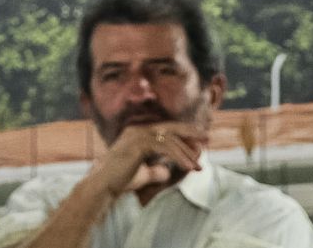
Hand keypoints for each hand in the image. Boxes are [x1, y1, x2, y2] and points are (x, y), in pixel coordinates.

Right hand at [92, 121, 206, 194]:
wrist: (105, 185)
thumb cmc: (121, 180)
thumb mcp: (144, 174)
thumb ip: (155, 170)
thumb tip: (167, 171)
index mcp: (136, 134)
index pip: (165, 130)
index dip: (184, 135)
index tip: (200, 144)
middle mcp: (136, 130)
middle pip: (169, 127)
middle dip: (190, 132)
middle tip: (206, 139)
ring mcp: (136, 135)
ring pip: (169, 139)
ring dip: (186, 153)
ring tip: (198, 167)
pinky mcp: (138, 144)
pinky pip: (164, 147)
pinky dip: (179, 157)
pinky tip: (189, 168)